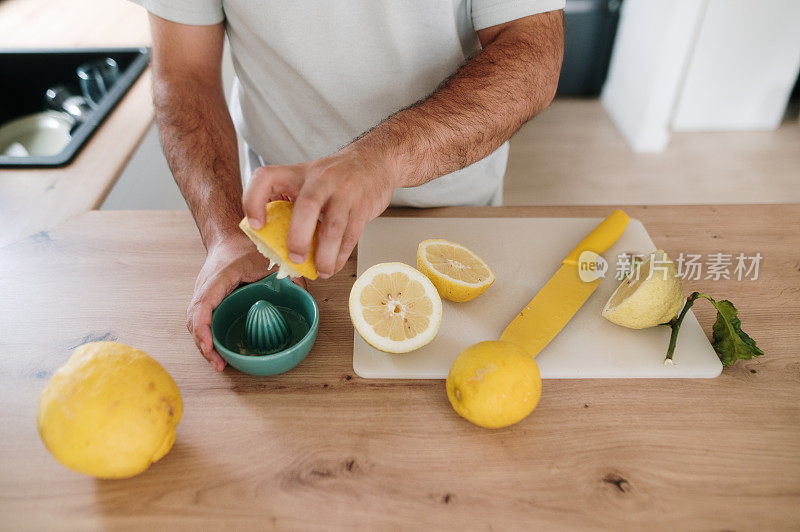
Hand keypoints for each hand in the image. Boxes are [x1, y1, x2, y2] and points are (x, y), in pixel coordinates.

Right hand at [187, 232, 305, 371]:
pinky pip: (204, 323)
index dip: (204, 329)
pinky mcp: (208, 302)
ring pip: (196, 324)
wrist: (230, 238)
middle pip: (194, 321)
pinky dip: (209, 338)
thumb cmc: (244, 247)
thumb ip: (285, 273)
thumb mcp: (267, 257)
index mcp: (218, 278)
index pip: (203, 305)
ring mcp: (203, 296)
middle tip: (219, 364)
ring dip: (205, 345)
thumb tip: (301, 290)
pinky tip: (220, 352)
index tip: (210, 346)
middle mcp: (205, 289)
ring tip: (220, 364)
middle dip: (204, 345)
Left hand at [242, 148, 396, 278]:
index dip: (254, 200)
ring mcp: (343, 192)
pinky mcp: (362, 206)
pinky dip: (341, 255)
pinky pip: (351, 235)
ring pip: (333, 226)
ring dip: (324, 254)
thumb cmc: (335, 177)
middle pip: (307, 206)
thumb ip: (289, 202)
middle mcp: (320, 180)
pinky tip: (333, 265)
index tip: (256, 225)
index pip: (266, 178)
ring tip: (320, 271)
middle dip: (298, 237)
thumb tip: (271, 242)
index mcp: (297, 173)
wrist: (375, 160)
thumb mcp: (307, 179)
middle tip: (294, 257)